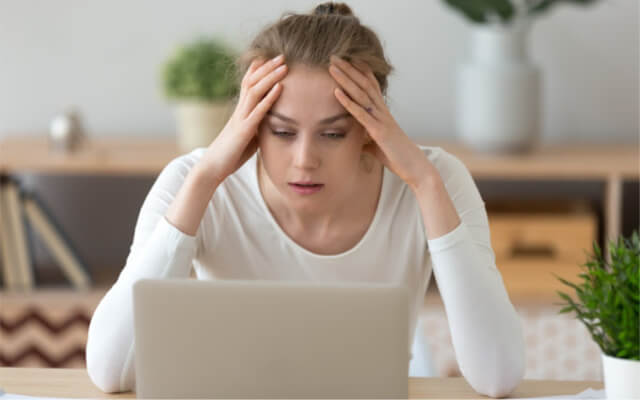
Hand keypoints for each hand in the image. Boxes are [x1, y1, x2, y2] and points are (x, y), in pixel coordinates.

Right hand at [197, 54, 287, 183]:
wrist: (212, 169)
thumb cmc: (229, 156)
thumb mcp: (247, 139)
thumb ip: (256, 128)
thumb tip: (268, 125)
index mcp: (239, 113)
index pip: (247, 85)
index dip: (257, 71)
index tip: (268, 59)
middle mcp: (239, 111)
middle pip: (252, 82)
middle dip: (267, 68)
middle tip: (282, 56)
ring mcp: (240, 119)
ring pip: (254, 91)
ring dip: (270, 77)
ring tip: (284, 66)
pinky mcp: (243, 131)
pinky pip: (258, 110)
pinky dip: (269, 97)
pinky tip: (280, 87)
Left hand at [328, 56, 434, 188]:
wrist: (414, 167)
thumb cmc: (397, 156)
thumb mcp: (377, 145)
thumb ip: (367, 139)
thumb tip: (358, 140)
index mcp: (382, 112)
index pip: (371, 86)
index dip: (360, 71)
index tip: (347, 59)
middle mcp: (382, 111)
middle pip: (364, 84)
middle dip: (349, 69)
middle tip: (334, 55)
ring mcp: (381, 119)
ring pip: (361, 94)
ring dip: (345, 79)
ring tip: (332, 67)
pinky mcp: (378, 131)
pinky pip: (360, 114)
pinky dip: (348, 102)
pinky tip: (337, 92)